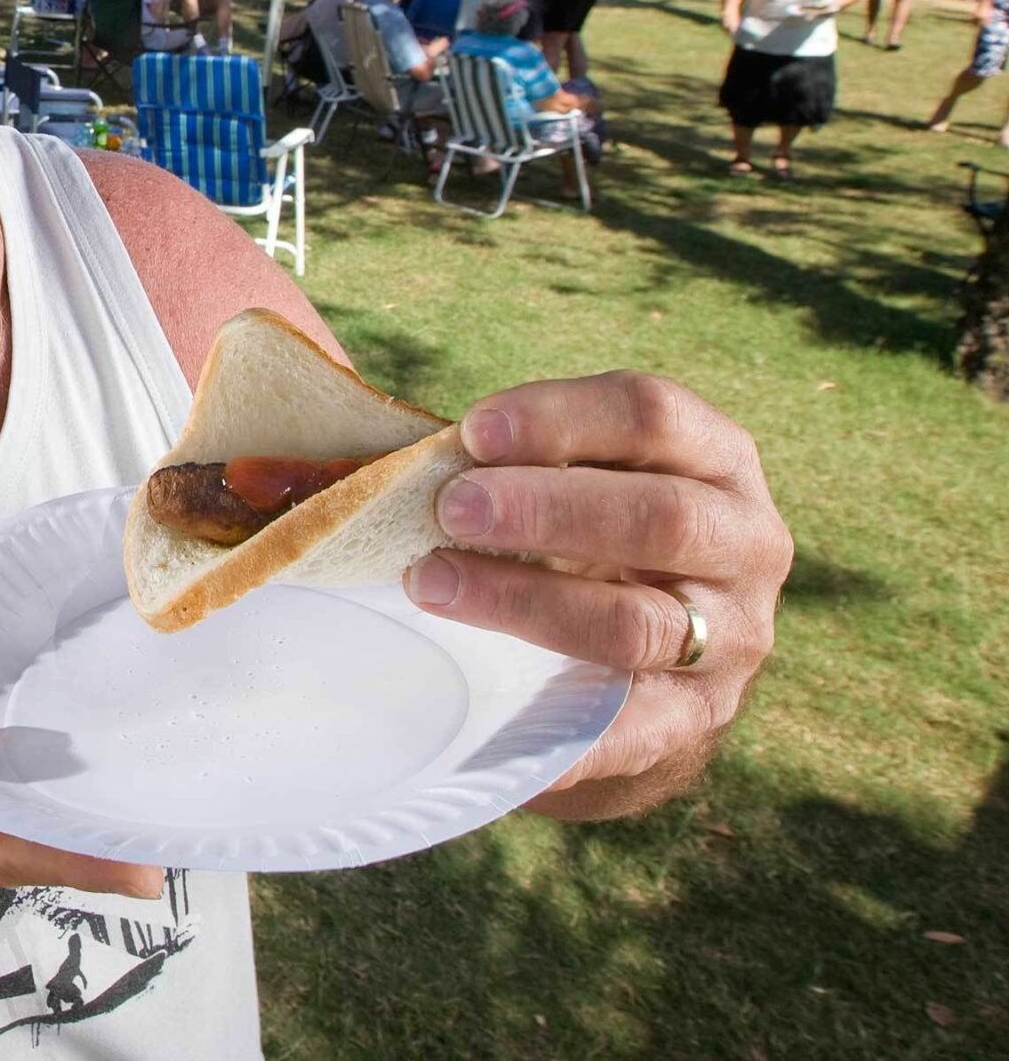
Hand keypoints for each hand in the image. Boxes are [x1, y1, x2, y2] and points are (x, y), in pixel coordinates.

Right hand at [0, 669, 167, 932]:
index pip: (2, 841)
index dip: (78, 852)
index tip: (145, 863)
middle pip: (37, 835)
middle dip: (97, 806)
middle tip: (160, 752)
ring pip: (25, 827)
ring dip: (69, 793)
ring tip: (120, 732)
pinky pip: (7, 823)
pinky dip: (34, 790)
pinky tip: (53, 745)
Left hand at [405, 373, 790, 818]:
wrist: (645, 671)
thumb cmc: (586, 542)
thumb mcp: (575, 484)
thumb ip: (517, 463)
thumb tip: (399, 459)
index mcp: (714, 458)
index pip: (652, 415)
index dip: (561, 417)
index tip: (472, 432)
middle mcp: (746, 541)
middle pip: (660, 515)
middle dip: (545, 508)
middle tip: (450, 509)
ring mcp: (733, 638)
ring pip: (636, 621)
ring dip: (526, 601)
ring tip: (434, 584)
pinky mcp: (698, 718)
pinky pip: (632, 728)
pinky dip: (561, 730)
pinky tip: (492, 727)